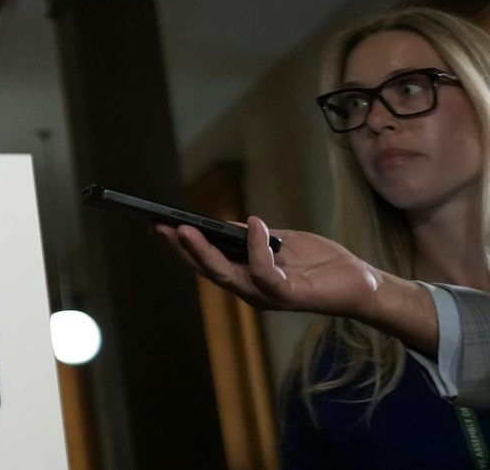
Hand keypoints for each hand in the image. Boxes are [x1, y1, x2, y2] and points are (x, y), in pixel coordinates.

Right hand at [156, 217, 379, 317]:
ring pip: (227, 276)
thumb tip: (224, 225)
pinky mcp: (289, 295)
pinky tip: (254, 225)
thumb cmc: (322, 264)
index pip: (206, 263)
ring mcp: (268, 295)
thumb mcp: (281, 243)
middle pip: (208, 271)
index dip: (182, 247)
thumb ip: (254, 239)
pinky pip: (265, 272)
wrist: (361, 283)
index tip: (159, 225)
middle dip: (182, 250)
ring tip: (188, 228)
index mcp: (247, 277)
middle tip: (161, 227)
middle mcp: (252, 290)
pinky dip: (257, 248)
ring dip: (204, 253)